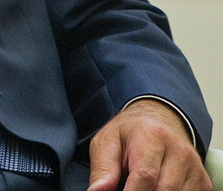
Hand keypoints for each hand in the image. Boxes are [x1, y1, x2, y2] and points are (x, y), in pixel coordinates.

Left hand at [88, 99, 209, 190]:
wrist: (158, 122)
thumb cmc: (130, 134)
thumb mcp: (108, 142)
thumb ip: (103, 168)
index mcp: (152, 136)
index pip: (145, 176)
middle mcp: (178, 151)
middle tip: (128, 186)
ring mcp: (195, 168)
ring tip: (140, 184)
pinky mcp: (203, 182)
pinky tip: (156, 187)